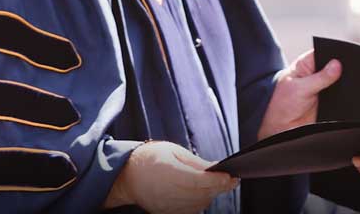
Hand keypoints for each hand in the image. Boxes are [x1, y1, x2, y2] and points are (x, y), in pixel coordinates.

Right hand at [102, 140, 237, 213]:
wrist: (126, 175)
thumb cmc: (149, 158)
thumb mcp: (173, 151)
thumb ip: (195, 162)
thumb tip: (216, 166)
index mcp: (168, 173)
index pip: (199, 181)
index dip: (217, 180)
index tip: (231, 176)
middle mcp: (167, 192)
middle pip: (201, 194)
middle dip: (219, 187)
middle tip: (232, 180)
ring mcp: (166, 205)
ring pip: (198, 205)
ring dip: (211, 195)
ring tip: (219, 184)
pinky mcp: (165, 212)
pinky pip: (190, 211)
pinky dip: (200, 202)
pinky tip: (204, 193)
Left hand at [256, 49, 341, 139]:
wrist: (282, 128)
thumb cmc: (283, 105)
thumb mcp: (300, 89)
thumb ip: (320, 78)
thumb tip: (337, 65)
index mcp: (306, 64)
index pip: (323, 52)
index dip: (334, 53)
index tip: (345, 57)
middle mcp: (315, 73)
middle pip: (333, 66)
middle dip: (341, 69)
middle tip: (346, 73)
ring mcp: (323, 87)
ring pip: (339, 81)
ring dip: (342, 83)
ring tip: (344, 86)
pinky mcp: (329, 100)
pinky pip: (340, 94)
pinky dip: (344, 95)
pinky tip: (345, 96)